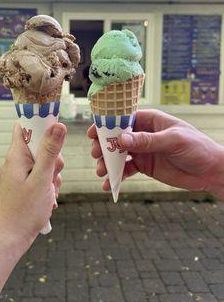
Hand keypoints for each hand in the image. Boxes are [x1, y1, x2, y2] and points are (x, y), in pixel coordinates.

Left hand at [0, 122, 65, 251]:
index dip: (41, 123)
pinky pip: (42, 176)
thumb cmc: (24, 210)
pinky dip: (49, 184)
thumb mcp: (42, 178)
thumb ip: (51, 151)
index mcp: (16, 155)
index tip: (56, 130)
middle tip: (52, 175)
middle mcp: (17, 161)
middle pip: (41, 145)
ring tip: (49, 192)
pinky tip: (48, 199)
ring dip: (53, 175)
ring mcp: (21, 173)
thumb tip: (58, 125)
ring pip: (45, 162)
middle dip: (53, 158)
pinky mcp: (25, 184)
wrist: (11, 238)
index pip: (25, 126)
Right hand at [88, 109, 223, 198]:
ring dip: (107, 162)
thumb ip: (147, 140)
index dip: (107, 125)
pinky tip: (109, 185)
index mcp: (151, 121)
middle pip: (117, 137)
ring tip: (101, 172)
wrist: (211, 172)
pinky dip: (116, 176)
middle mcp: (143, 134)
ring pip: (119, 154)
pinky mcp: (144, 166)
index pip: (124, 119)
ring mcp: (143, 150)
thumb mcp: (173, 141)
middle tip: (96, 154)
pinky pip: (126, 170)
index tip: (93, 133)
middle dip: (104, 145)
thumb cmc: (197, 148)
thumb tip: (122, 139)